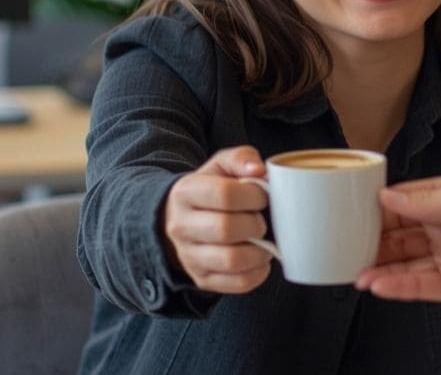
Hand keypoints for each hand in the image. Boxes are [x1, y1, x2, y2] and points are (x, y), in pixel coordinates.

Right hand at [162, 145, 271, 293]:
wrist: (178, 219)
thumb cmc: (208, 190)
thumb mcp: (220, 166)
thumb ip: (241, 158)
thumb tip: (259, 170)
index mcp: (186, 192)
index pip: (224, 194)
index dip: (253, 196)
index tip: (262, 197)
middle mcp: (181, 226)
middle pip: (226, 229)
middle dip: (255, 224)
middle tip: (260, 219)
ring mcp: (189, 256)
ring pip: (232, 261)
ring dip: (259, 251)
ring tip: (262, 240)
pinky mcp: (201, 279)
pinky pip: (237, 283)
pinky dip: (258, 273)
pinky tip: (259, 258)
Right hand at [354, 176, 440, 305]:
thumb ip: (427, 199)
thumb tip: (389, 198)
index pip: (406, 203)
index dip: (380, 209)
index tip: (354, 213)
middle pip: (401, 236)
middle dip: (374, 242)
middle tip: (347, 247)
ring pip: (405, 264)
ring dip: (380, 268)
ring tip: (357, 273)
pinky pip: (420, 286)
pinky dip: (398, 287)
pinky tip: (380, 285)